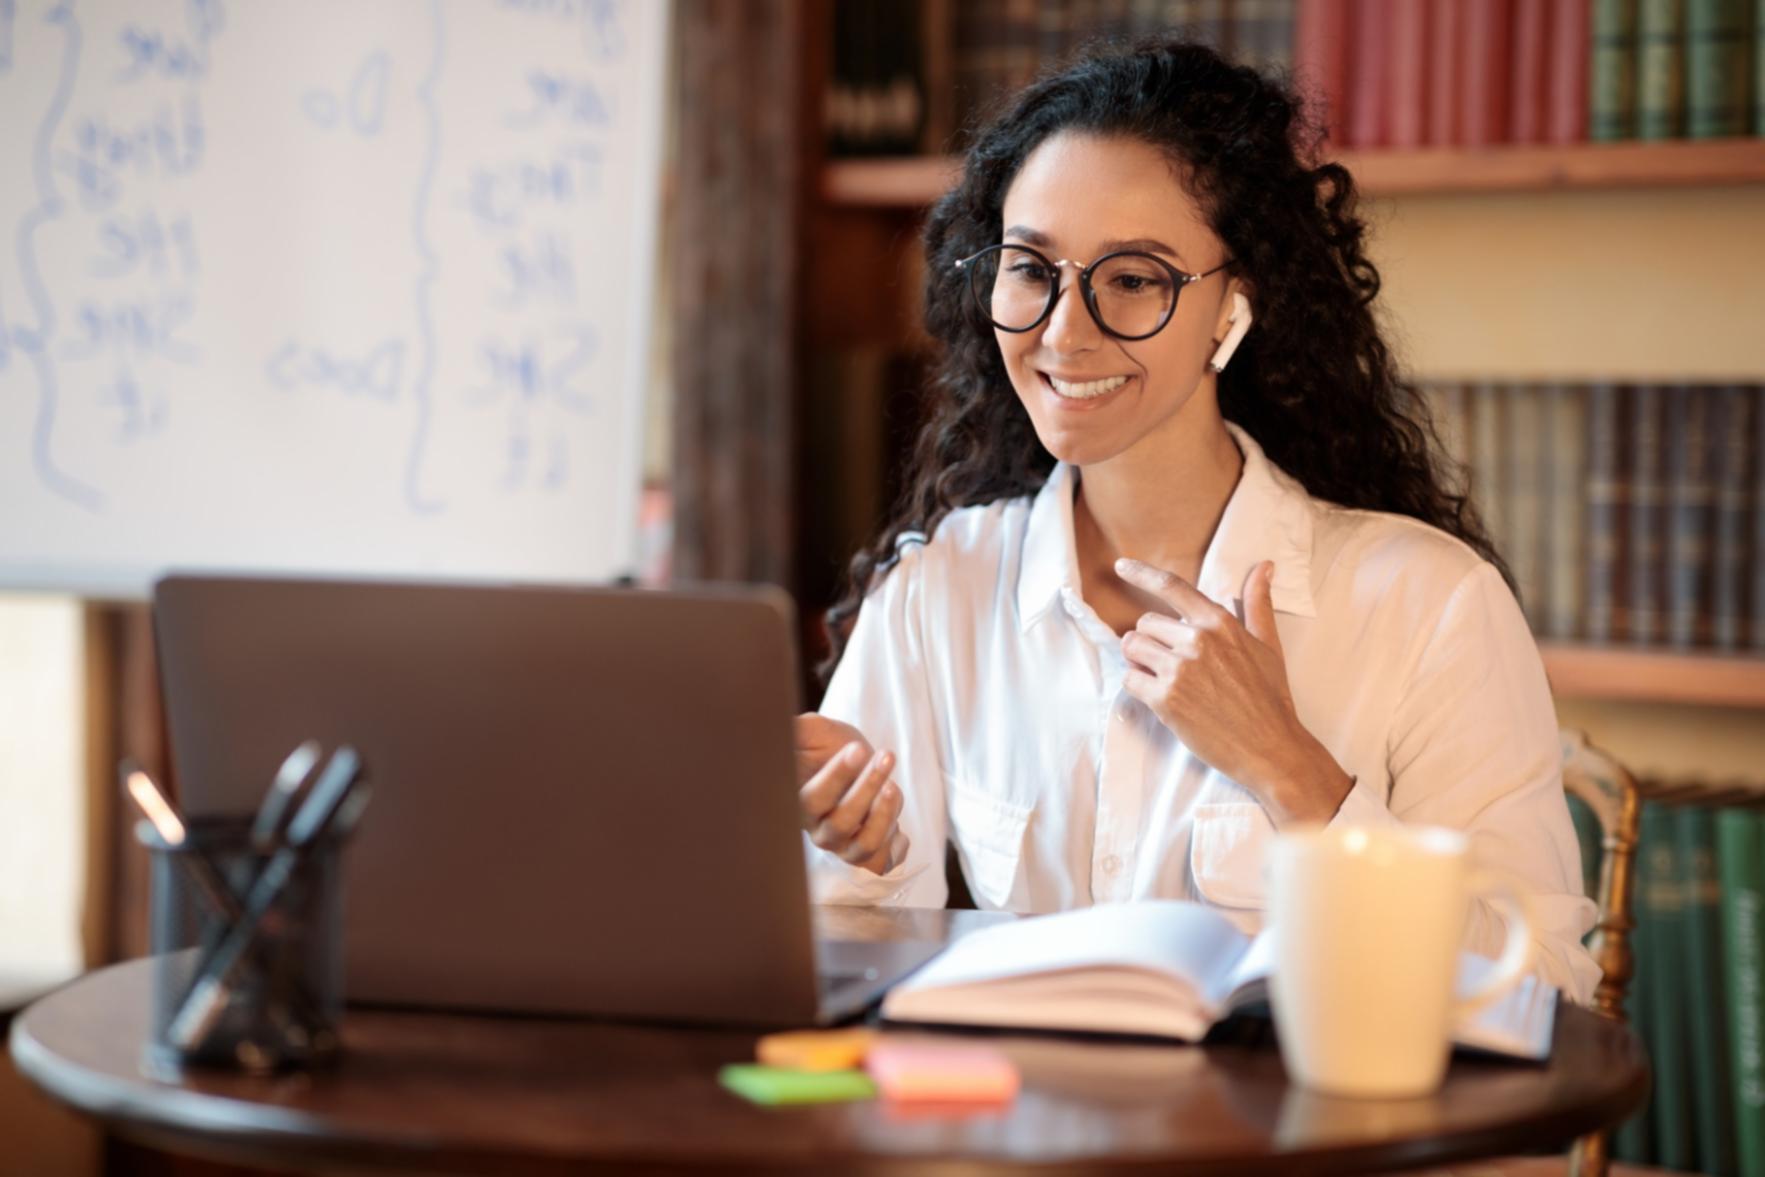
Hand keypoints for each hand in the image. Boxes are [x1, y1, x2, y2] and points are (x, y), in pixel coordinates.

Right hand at [794, 713, 909, 874]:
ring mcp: (843, 845)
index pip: (813, 798)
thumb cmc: (828, 746)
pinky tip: (901, 829)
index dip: (836, 777)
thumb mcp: (813, 730)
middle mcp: (819, 830)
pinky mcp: (867, 853)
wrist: (854, 760)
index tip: (857, 750)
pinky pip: (881, 863)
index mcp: (799, 803)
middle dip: (867, 788)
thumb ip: (798, 730)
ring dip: (883, 817)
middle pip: (841, 823)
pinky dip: (894, 849)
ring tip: (894, 787)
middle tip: (886, 756)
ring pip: (863, 846)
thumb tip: (779, 724)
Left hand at [1113, 558, 1352, 825]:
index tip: (1121, 565)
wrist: (1270, 747)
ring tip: (1162, 678)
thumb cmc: (1270, 697)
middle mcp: (1197, 640)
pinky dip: (1137, 685)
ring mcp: (1179, 669)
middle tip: (1171, 663)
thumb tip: (1264, 566)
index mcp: (1219, 623)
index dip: (1142, 573)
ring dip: (1139, 661)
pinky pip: (1129, 678)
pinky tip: (1159, 696)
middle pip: (1145, 623)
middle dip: (1152, 640)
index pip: (1172, 587)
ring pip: (1132, 647)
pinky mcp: (1165, 699)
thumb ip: (1258, 604)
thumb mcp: (1268, 645)